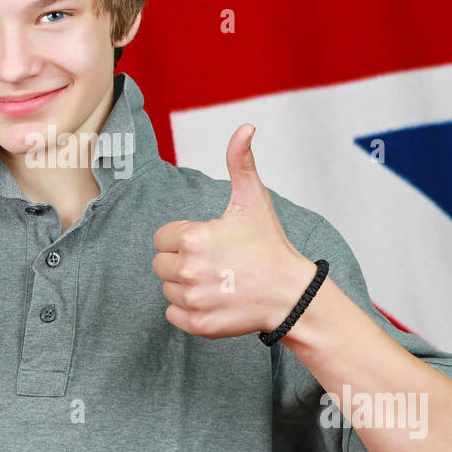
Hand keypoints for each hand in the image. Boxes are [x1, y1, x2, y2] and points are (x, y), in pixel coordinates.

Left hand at [153, 124, 314, 339]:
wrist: (291, 294)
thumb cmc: (269, 245)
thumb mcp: (254, 200)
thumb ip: (240, 162)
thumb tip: (245, 127)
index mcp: (193, 237)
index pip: (162, 238)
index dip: (183, 238)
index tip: (209, 242)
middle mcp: (188, 270)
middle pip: (160, 264)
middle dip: (181, 262)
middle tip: (214, 263)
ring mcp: (192, 300)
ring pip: (167, 289)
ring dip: (185, 286)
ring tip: (217, 281)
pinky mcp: (198, 324)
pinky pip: (172, 314)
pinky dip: (187, 310)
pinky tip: (213, 300)